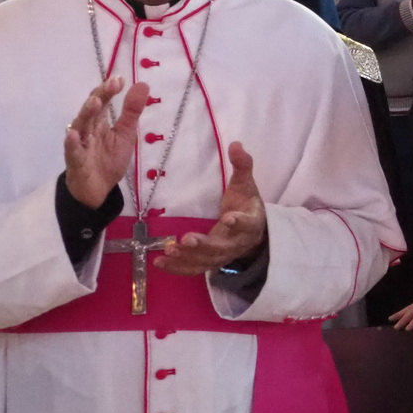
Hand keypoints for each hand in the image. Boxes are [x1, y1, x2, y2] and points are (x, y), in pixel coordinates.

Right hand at [63, 76, 150, 208]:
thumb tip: (143, 84)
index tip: (120, 79)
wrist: (98, 188)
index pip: (102, 101)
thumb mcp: (125, 133)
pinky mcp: (76, 161)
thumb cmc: (109, 158)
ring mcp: (79, 144)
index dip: (108, 89)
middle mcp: (87, 129)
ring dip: (86, 114)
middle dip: (100, 96)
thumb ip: (132, 111)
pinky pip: (73, 151)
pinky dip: (72, 143)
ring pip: (80, 126)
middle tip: (111, 84)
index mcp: (99, 121)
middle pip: (91, 109)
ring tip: (94, 102)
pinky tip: (73, 134)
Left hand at [158, 143, 268, 275]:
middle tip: (186, 239)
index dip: (238, 222)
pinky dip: (177, 268)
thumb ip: (242, 166)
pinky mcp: (209, 262)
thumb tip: (235, 144)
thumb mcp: (247, 185)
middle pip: (221, 248)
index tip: (228, 218)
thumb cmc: (246, 205)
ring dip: (187, 258)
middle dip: (204, 245)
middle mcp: (236, 243)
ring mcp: (222, 256)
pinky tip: (159, 262)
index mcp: (249, 223)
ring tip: (168, 250)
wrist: (254, 233)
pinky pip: (193, 268)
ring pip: (205, 261)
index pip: (246, 223)